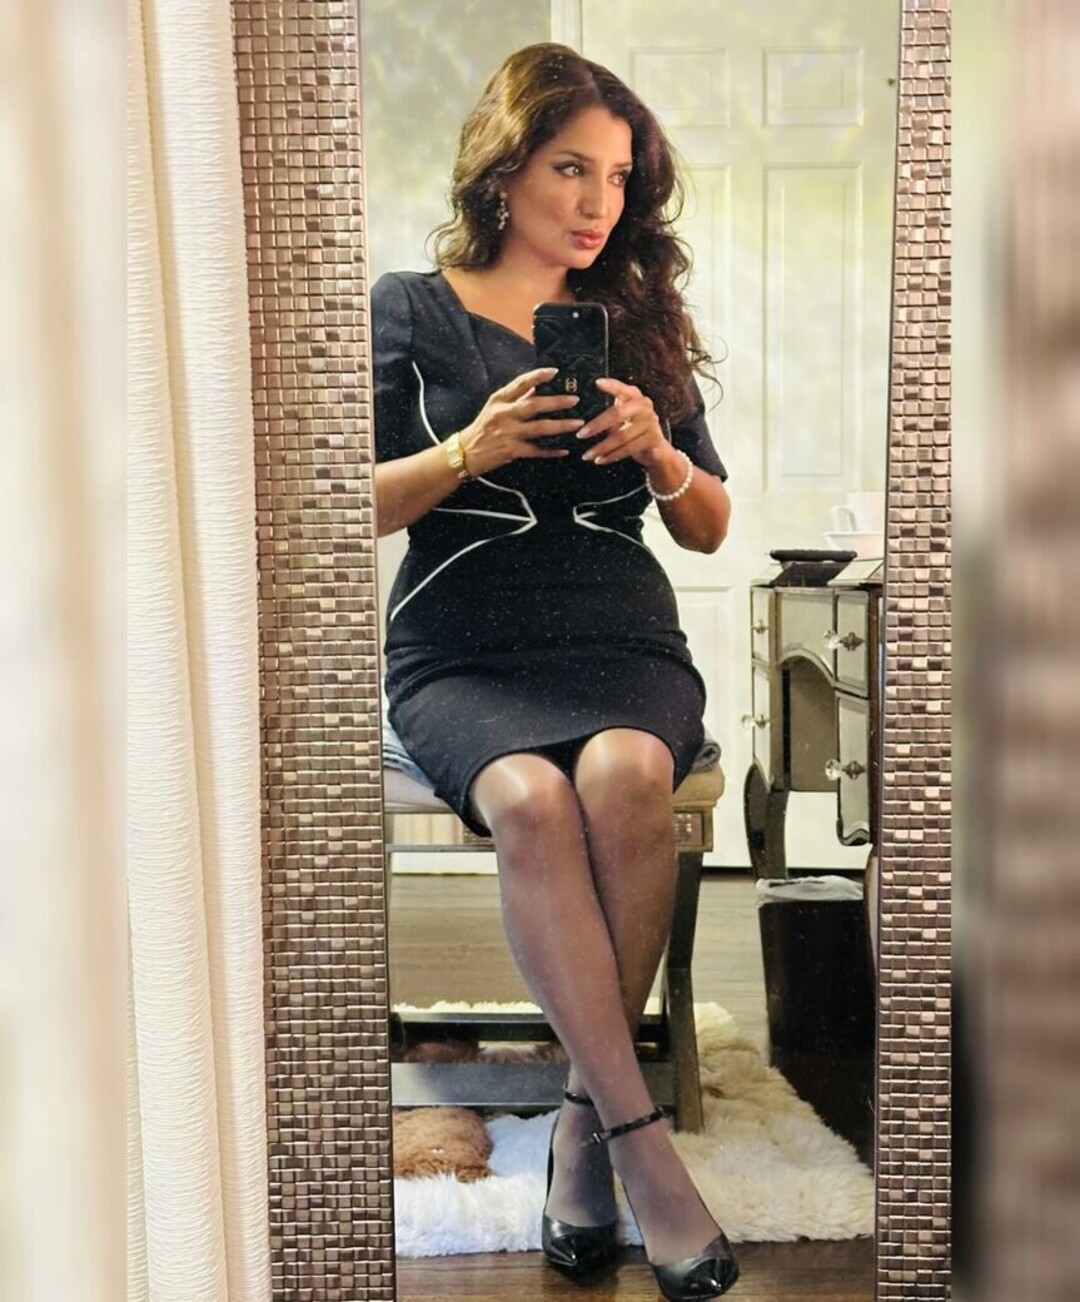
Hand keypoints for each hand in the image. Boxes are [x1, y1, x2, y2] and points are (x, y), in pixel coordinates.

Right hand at [460, 367, 582, 476]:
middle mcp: (504, 414)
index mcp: (499, 399)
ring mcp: (508, 433)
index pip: (520, 383)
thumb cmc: (483, 428)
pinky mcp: (511, 450)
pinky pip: (536, 451)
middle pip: (534, 405)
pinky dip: (551, 451)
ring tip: (578, 423)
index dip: (539, 376)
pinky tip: (564, 450)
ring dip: (561, 425)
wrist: (465, 452)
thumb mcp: (495, 408)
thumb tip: (537, 387)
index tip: (555, 372)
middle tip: (575, 400)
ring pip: (539, 428)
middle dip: (557, 402)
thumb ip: (516, 398)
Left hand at [576, 377, 678, 472]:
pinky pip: (627, 449)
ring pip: (621, 437)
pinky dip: (611, 456)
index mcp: (635, 397)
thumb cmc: (634, 429)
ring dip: (601, 447)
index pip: (622, 389)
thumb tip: (583, 419)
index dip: (611, 386)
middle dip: (596, 426)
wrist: (657, 449)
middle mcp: (644, 407)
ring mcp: (650, 423)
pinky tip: (599, 460)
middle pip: (617, 414)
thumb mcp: (624, 416)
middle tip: (580, 435)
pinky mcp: (653, 439)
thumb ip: (611, 412)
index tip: (597, 383)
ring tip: (586, 455)